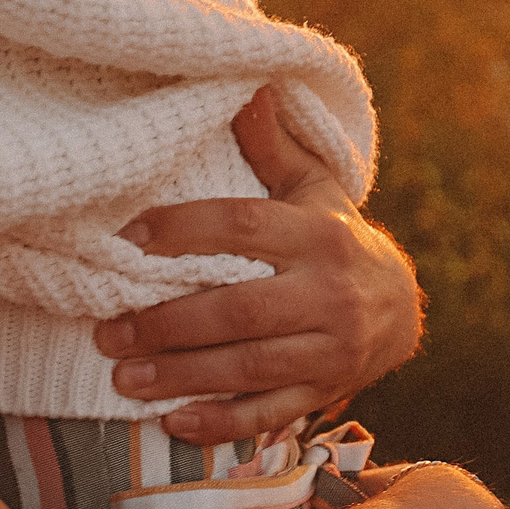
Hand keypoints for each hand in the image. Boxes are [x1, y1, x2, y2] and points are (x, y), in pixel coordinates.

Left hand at [95, 86, 424, 445]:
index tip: (126, 240)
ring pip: (250, 367)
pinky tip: (172, 422)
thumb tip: (246, 85)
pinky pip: (271, 413)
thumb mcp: (312, 189)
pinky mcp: (326, 391)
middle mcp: (329, 293)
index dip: (182, 230)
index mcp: (318, 235)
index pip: (242, 228)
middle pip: (240, 310)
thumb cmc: (334, 239)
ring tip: (122, 377)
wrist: (401, 309)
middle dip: (168, 324)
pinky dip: (221, 423)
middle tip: (108, 332)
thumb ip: (273, 147)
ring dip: (182, 376)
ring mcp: (331, 349)